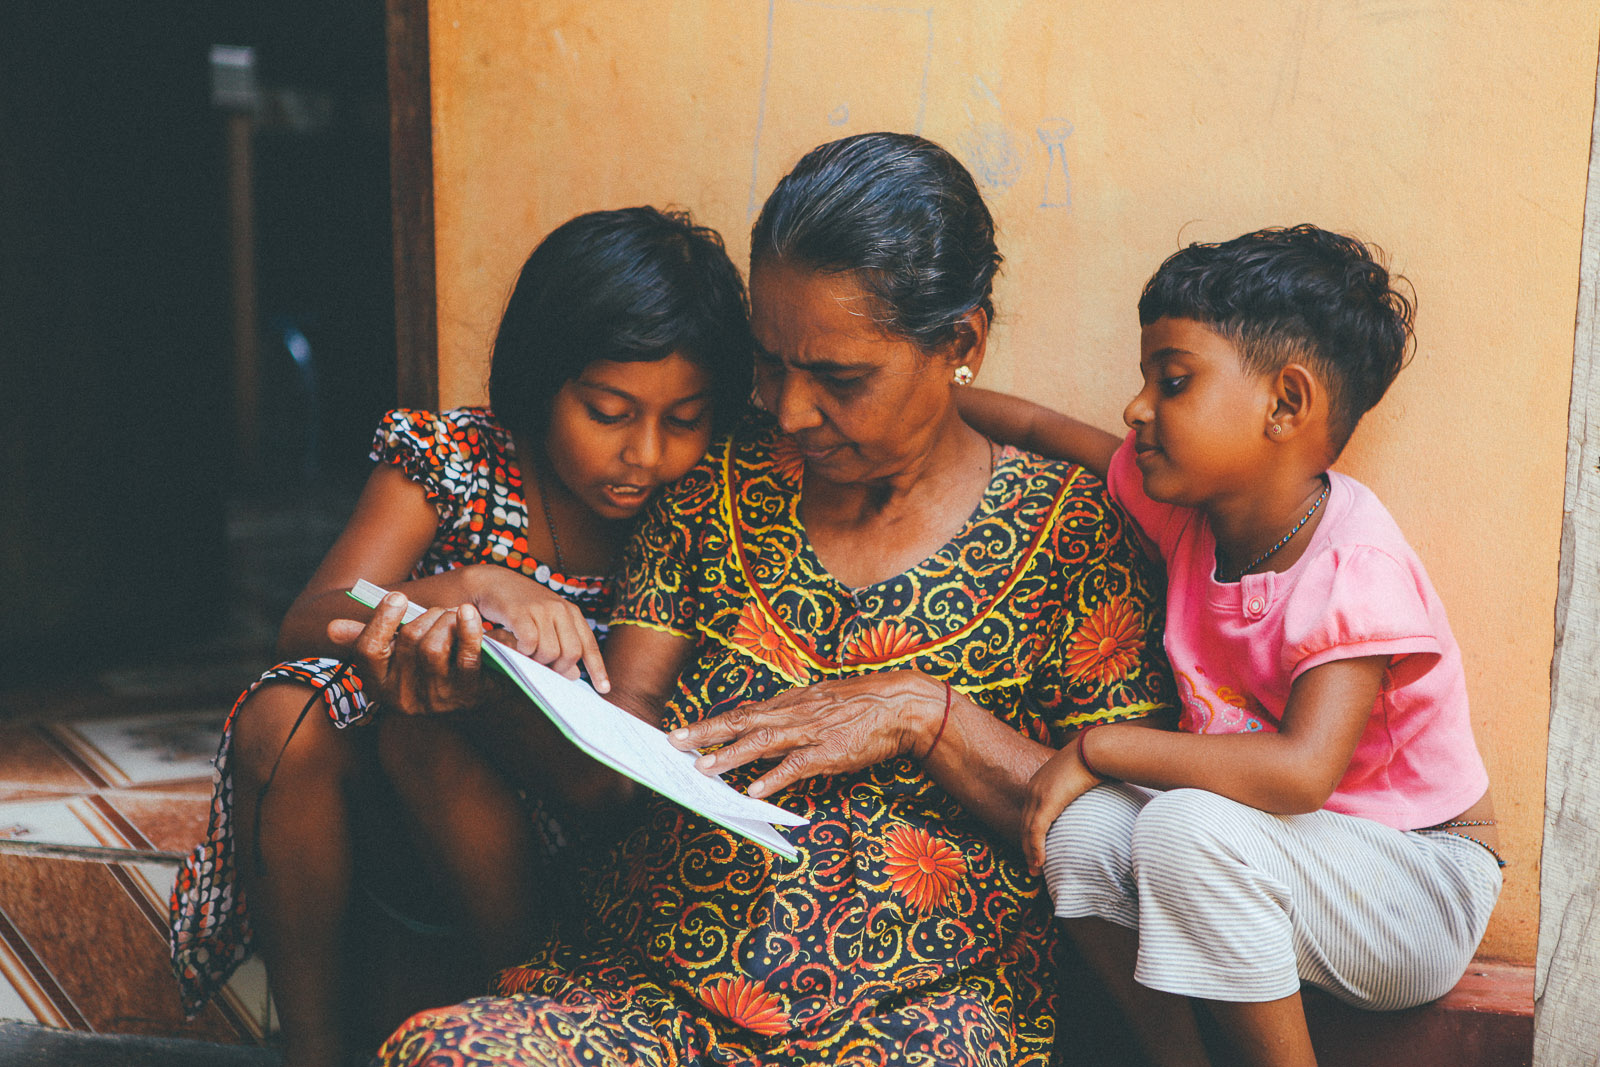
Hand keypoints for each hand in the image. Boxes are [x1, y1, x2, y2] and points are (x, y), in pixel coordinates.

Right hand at [328, 592, 496, 715]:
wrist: (471, 699)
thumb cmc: (427, 669)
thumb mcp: (396, 658)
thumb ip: (367, 640)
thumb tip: (332, 628)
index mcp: (379, 687)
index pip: (367, 651)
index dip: (381, 620)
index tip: (398, 597)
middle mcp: (403, 699)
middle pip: (408, 641)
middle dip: (426, 615)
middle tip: (440, 610)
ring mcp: (436, 700)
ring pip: (433, 647)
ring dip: (446, 621)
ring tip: (456, 615)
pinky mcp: (467, 696)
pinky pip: (466, 658)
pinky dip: (469, 630)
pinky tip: (468, 613)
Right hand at [464, 565, 608, 689]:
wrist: (492, 582)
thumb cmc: (520, 607)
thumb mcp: (546, 624)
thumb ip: (562, 646)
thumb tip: (576, 675)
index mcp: (570, 612)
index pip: (589, 644)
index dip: (597, 668)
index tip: (604, 689)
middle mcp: (560, 609)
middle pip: (571, 653)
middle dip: (558, 668)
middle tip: (542, 667)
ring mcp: (541, 609)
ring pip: (550, 652)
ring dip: (536, 661)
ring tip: (525, 653)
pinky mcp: (520, 611)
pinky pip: (530, 643)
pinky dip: (523, 651)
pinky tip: (516, 646)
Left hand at [669, 671, 939, 798]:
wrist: (902, 705)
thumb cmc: (863, 703)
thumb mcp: (821, 699)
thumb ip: (790, 711)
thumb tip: (759, 721)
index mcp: (792, 701)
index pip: (744, 712)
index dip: (712, 723)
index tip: (684, 732)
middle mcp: (796, 713)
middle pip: (744, 721)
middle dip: (707, 733)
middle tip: (675, 742)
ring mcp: (812, 732)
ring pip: (764, 742)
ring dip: (732, 755)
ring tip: (704, 767)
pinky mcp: (831, 751)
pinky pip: (798, 766)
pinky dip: (775, 778)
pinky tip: (755, 790)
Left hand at [1021, 735, 1101, 874]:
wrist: (1095, 749)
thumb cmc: (1095, 759)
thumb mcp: (1082, 775)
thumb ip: (1081, 788)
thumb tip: (1094, 796)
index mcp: (1039, 782)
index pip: (1029, 812)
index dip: (1030, 832)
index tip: (1034, 847)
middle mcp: (1033, 788)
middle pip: (1024, 823)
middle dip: (1026, 845)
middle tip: (1032, 865)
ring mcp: (1038, 795)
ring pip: (1027, 830)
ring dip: (1029, 852)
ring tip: (1035, 869)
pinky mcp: (1047, 802)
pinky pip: (1037, 830)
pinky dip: (1036, 848)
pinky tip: (1039, 862)